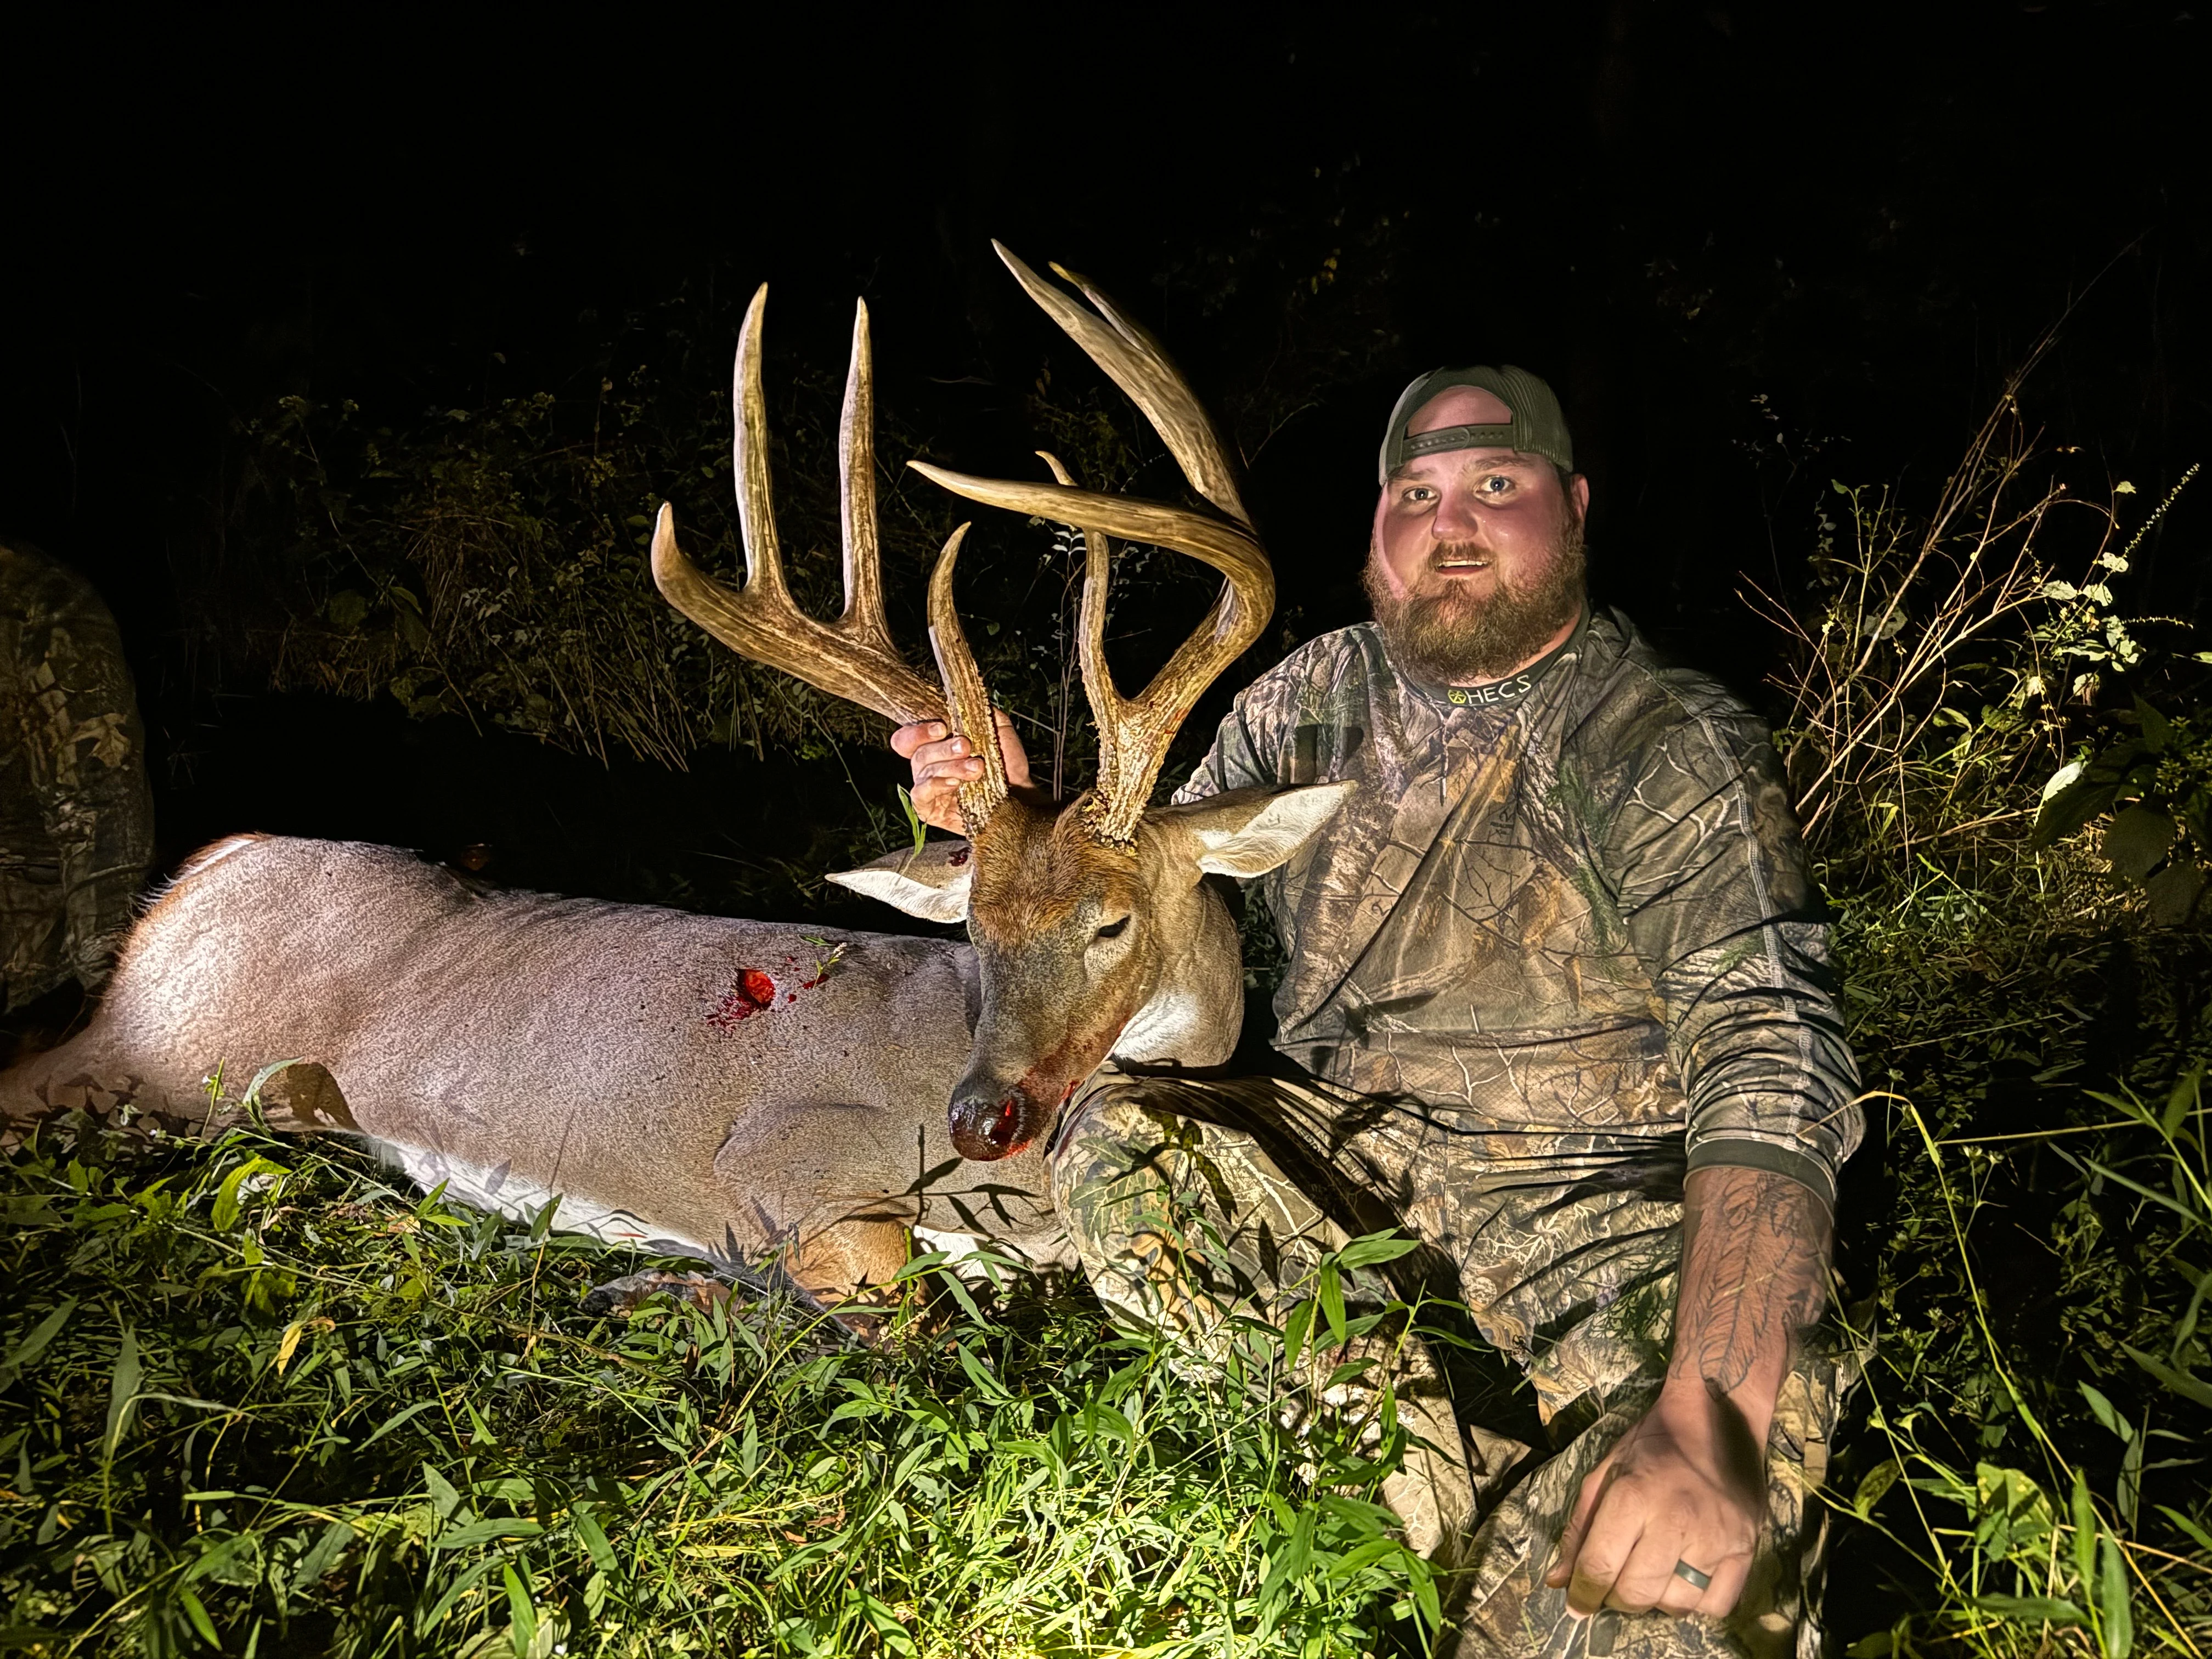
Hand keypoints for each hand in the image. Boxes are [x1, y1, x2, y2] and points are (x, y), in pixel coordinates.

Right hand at [890, 711, 1032, 833]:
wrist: (1021, 796)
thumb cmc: (1007, 766)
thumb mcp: (999, 731)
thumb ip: (984, 712)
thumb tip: (970, 698)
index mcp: (936, 745)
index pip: (909, 735)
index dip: (918, 730)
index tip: (942, 727)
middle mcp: (927, 765)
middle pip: (917, 752)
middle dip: (943, 748)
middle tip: (966, 746)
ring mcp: (927, 788)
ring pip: (922, 771)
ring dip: (950, 766)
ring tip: (976, 768)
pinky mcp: (930, 809)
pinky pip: (920, 794)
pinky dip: (936, 785)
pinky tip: (955, 783)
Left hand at [1546, 1380, 1767, 1619]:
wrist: (1717, 1416)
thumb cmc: (1654, 1443)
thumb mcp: (1605, 1472)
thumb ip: (1580, 1528)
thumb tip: (1557, 1581)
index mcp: (1634, 1496)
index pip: (1600, 1567)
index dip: (1582, 1594)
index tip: (1576, 1605)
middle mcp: (1676, 1521)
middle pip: (1636, 1593)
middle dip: (1615, 1599)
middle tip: (1613, 1586)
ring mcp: (1716, 1538)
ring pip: (1676, 1604)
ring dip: (1654, 1601)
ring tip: (1648, 1577)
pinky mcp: (1745, 1549)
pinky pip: (1716, 1604)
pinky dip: (1695, 1603)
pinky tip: (1682, 1580)